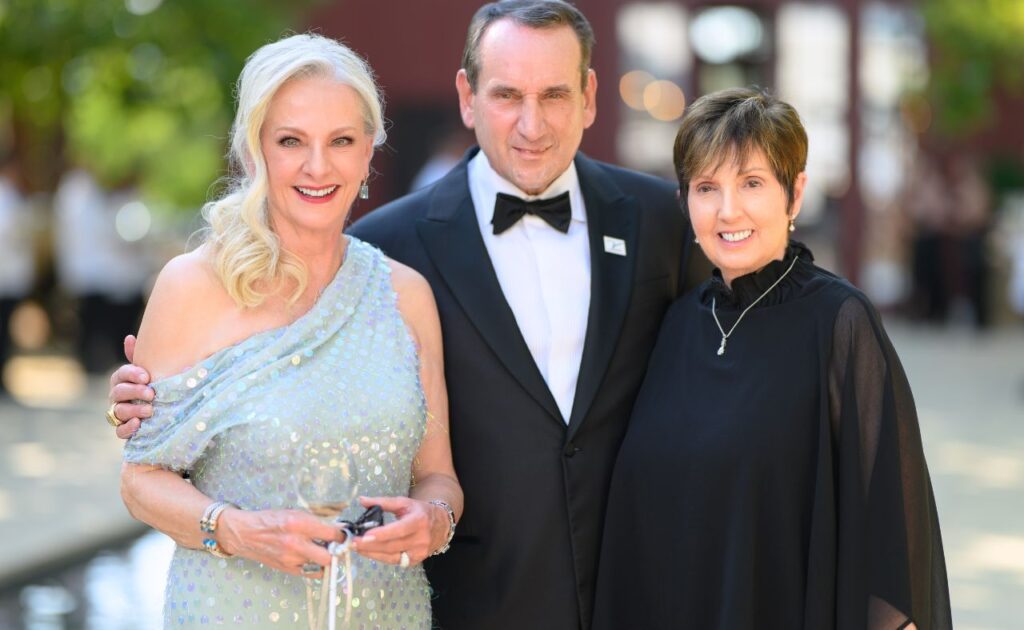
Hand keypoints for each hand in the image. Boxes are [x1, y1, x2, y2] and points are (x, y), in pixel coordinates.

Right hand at [109, 334, 154, 438]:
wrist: (165, 410)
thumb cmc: (157, 385)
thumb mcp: (153, 370)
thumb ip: (142, 357)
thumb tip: (129, 338)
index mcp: (122, 380)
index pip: (121, 374)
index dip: (132, 374)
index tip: (147, 376)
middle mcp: (117, 396)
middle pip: (118, 392)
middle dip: (134, 392)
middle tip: (151, 393)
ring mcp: (119, 413)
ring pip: (118, 411)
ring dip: (133, 410)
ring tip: (150, 410)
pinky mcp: (123, 430)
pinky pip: (119, 431)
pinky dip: (127, 428)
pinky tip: (138, 424)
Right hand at [216, 508, 345, 577]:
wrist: (245, 534)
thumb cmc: (269, 520)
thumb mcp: (294, 513)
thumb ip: (315, 521)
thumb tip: (337, 528)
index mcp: (299, 524)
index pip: (331, 533)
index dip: (341, 535)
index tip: (343, 535)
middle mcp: (295, 543)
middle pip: (329, 555)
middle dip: (335, 551)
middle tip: (335, 546)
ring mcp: (291, 559)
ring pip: (321, 565)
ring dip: (325, 558)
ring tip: (321, 550)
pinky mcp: (287, 569)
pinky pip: (310, 573)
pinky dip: (315, 567)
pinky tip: (312, 558)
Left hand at [350, 496, 445, 566]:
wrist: (440, 525)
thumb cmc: (419, 511)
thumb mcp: (404, 502)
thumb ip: (383, 502)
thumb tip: (361, 500)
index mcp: (419, 521)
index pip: (399, 530)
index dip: (382, 534)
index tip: (365, 536)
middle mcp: (421, 539)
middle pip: (393, 546)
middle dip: (371, 546)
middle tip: (353, 543)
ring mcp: (419, 552)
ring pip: (392, 557)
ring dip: (372, 553)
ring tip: (357, 548)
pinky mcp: (415, 561)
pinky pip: (395, 561)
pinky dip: (381, 557)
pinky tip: (369, 552)